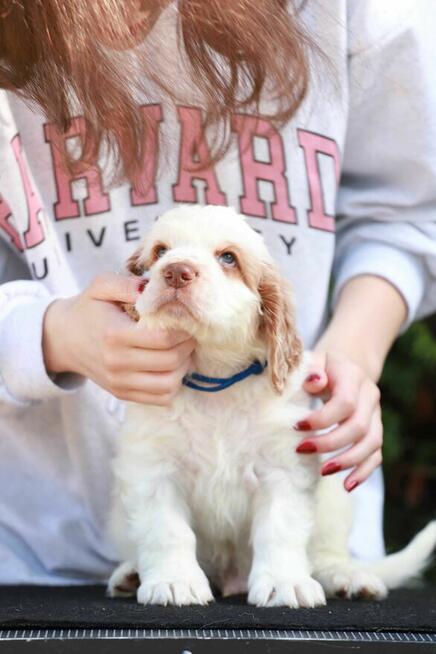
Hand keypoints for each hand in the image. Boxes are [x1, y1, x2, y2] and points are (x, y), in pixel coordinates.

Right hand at [43, 273, 194, 405]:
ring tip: (182, 353)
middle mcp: (116, 363)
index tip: (187, 323)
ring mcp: (118, 382)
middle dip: (187, 348)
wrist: (64, 339)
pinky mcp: (121, 394)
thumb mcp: (101, 287)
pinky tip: (171, 369)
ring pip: (167, 385)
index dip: (182, 332)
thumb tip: (150, 288)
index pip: (162, 339)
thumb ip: (126, 284)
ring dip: (182, 369)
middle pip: (169, 362)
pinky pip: (159, 399)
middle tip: (189, 336)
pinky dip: (172, 385)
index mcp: (114, 335)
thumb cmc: (89, 309)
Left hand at [295, 351, 382, 491]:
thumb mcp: (315, 359)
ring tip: (323, 471)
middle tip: (302, 450)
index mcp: (354, 377)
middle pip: (359, 427)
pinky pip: (376, 455)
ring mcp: (377, 415)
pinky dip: (364, 472)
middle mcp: (370, 397)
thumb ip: (312, 369)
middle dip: (330, 443)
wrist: (347, 366)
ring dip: (348, 461)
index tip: (297, 427)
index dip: (323, 418)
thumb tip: (313, 383)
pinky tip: (347, 485)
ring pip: (372, 443)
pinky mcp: (376, 431)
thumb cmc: (323, 366)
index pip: (345, 403)